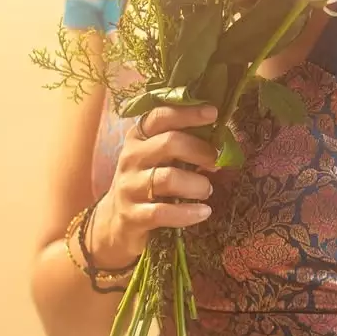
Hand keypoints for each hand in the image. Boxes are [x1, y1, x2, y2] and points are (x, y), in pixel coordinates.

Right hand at [90, 104, 218, 266]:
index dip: (188, 113)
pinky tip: (204, 212)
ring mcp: (129, 187)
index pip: (161, 116)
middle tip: (216, 163)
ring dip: (197, 184)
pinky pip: (163, 212)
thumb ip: (180, 143)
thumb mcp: (157, 158)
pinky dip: (188, 213)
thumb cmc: (146, 182)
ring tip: (207, 190)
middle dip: (200, 151)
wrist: (117, 222)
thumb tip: (219, 135)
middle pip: (170, 143)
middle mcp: (131, 158)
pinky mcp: (132, 216)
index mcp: (139, 137)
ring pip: (168, 178)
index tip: (213, 113)